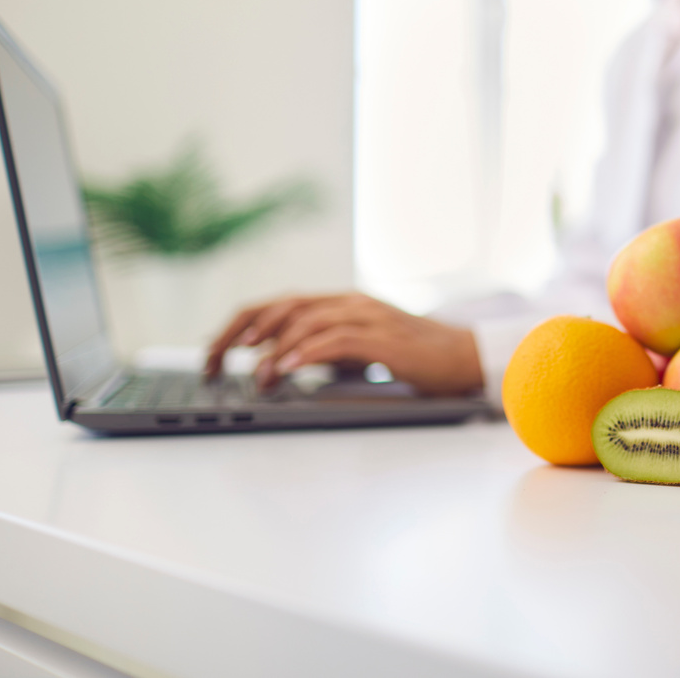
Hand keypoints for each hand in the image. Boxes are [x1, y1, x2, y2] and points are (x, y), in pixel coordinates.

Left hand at [204, 292, 483, 395]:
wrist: (465, 357)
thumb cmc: (415, 358)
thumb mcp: (360, 350)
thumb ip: (325, 349)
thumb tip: (278, 364)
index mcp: (341, 303)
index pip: (278, 304)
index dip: (240, 325)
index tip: (214, 352)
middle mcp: (350, 302)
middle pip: (282, 306)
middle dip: (241, 333)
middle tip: (214, 361)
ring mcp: (368, 316)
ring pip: (305, 321)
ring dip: (273, 349)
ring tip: (255, 376)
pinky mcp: (384, 338)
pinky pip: (336, 340)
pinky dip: (306, 353)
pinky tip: (287, 369)